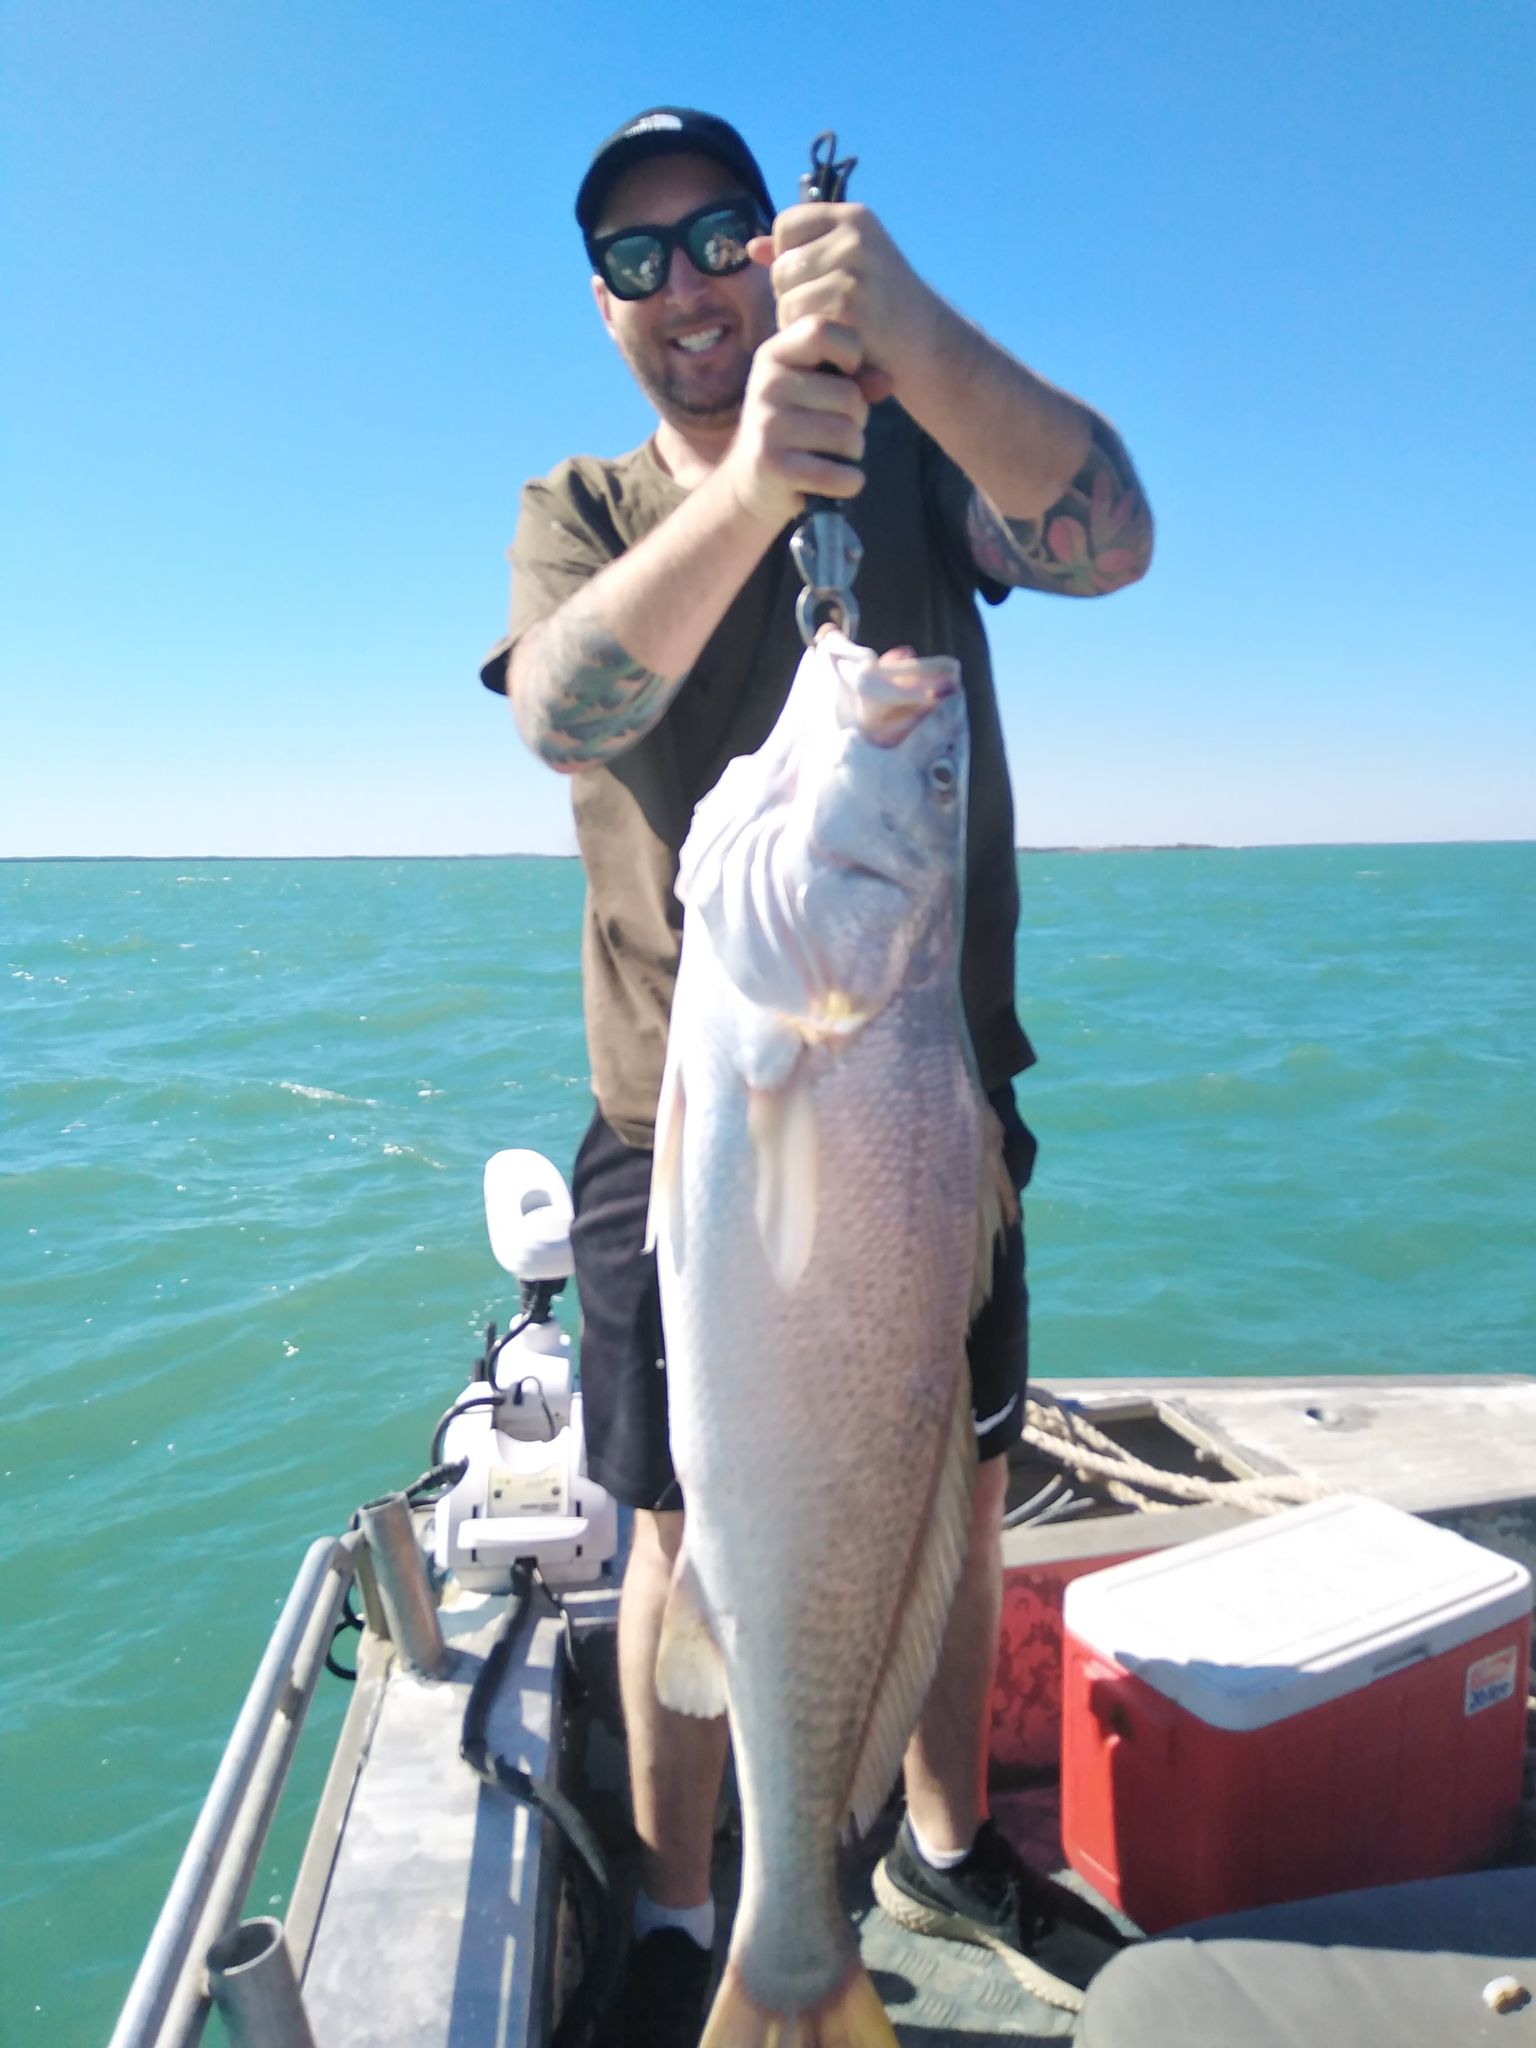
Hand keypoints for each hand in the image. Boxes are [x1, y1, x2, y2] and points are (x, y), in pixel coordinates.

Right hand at [722, 315, 869, 530]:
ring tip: (831, 454)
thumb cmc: (797, 428)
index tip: (848, 374)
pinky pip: (838, 473)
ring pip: (848, 435)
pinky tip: (838, 481)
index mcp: (774, 355)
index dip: (850, 352)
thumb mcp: (819, 392)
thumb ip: (856, 379)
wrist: (752, 483)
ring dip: (853, 451)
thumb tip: (886, 382)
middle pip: (849, 396)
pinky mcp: (772, 465)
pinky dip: (849, 481)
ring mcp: (767, 425)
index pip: (822, 331)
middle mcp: (766, 385)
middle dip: (857, 419)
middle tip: (834, 430)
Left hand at [750, 204, 935, 400]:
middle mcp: (854, 238)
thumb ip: (802, 253)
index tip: (818, 281)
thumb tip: (752, 247)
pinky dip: (811, 339)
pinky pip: (799, 322)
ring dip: (799, 322)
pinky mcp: (850, 309)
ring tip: (833, 328)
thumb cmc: (883, 307)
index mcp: (853, 218)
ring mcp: (854, 273)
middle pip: (782, 266)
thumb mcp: (848, 266)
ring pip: (786, 298)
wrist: (930, 345)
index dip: (790, 259)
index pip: (785, 227)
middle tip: (829, 314)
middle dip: (793, 296)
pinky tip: (836, 344)